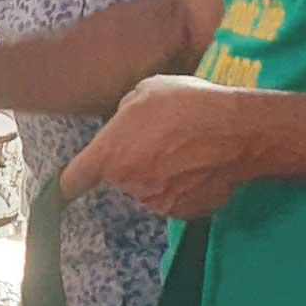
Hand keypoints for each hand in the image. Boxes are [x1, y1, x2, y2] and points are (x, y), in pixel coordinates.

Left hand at [60, 76, 260, 218]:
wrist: (239, 130)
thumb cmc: (188, 104)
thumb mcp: (144, 92)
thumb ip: (124, 116)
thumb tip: (125, 126)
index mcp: (109, 156)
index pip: (73, 180)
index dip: (68, 182)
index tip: (66, 188)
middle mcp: (128, 185)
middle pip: (120, 179)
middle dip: (133, 162)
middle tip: (161, 140)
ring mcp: (158, 202)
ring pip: (150, 189)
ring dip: (161, 176)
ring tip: (187, 150)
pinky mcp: (186, 213)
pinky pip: (177, 199)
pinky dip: (185, 188)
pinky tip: (201, 165)